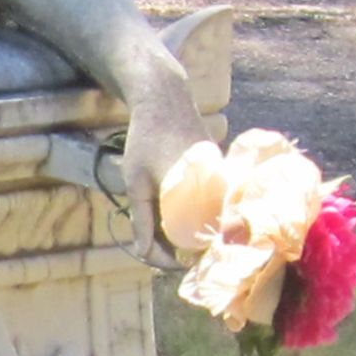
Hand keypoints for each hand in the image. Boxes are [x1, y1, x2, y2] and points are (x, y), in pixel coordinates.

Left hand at [122, 80, 208, 268]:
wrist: (165, 99)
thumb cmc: (146, 140)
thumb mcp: (136, 181)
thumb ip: (141, 218)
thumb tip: (143, 252)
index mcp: (196, 195)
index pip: (188, 244)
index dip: (167, 257)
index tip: (149, 256)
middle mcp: (215, 190)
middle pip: (198, 233)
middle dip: (174, 245)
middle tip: (151, 246)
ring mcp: (218, 179)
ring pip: (201, 217)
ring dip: (180, 228)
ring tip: (156, 231)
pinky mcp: (217, 171)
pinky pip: (204, 201)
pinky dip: (188, 211)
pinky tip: (170, 212)